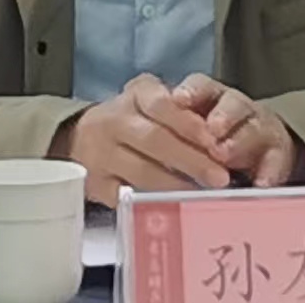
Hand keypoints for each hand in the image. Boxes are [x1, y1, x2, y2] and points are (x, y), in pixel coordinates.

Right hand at [52, 74, 232, 206]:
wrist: (84, 137)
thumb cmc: (136, 119)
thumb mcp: (155, 100)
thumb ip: (183, 111)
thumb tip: (220, 137)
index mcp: (136, 95)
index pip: (161, 104)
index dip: (188, 123)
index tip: (214, 139)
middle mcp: (114, 120)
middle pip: (154, 139)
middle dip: (191, 159)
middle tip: (220, 176)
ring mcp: (101, 154)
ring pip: (142, 171)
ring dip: (177, 185)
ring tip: (204, 195)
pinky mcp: (96, 184)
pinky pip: (127, 197)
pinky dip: (153, 204)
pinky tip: (174, 209)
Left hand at [173, 74, 304, 188]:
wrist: (251, 144)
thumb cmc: (198, 144)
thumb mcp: (176, 136)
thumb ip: (162, 141)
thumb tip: (129, 167)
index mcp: (205, 96)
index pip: (199, 86)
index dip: (189, 93)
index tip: (178, 100)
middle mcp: (233, 105)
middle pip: (228, 103)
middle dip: (218, 120)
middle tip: (210, 140)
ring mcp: (257, 125)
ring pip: (252, 125)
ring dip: (238, 140)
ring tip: (226, 155)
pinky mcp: (277, 149)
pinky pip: (277, 158)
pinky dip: (270, 171)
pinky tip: (261, 184)